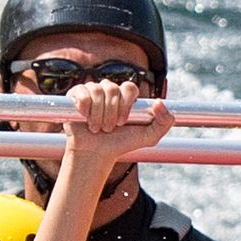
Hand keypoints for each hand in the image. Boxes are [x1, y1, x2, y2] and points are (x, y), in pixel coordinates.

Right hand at [53, 80, 168, 192]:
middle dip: (111, 113)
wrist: (95, 153)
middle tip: (109, 129)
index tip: (123, 122)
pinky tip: (85, 119)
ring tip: (97, 128)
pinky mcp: (76, 95)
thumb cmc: (121, 144)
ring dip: (98, 115)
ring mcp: (92, 91)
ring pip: (97, 91)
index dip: (126, 104)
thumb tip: (159, 102)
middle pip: (112, 88)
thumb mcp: (149, 137)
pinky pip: (82, 93)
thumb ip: (164, 122)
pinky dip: (85, 108)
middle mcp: (110, 90)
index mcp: (126, 96)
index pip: (129, 87)